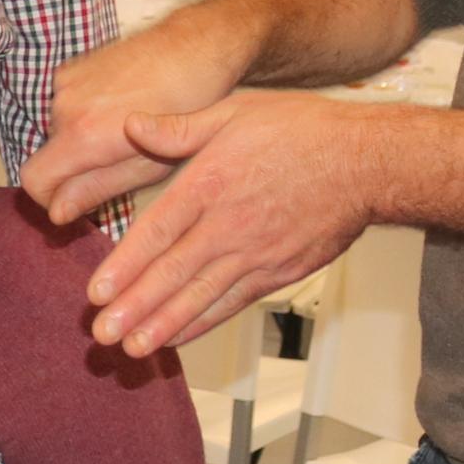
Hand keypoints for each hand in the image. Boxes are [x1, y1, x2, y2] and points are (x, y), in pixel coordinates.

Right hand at [22, 12, 255, 223]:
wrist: (196, 47)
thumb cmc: (186, 109)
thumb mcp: (150, 164)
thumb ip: (97, 189)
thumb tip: (57, 213)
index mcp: (83, 135)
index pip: (33, 181)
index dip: (52, 198)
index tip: (81, 198)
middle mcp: (64, 106)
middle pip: (49, 156)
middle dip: (76, 166)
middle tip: (123, 157)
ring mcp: (64, 82)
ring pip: (58, 132)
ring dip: (83, 138)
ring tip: (125, 128)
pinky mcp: (70, 67)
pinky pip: (64, 106)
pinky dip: (84, 114)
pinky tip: (119, 106)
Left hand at [81, 91, 381, 357]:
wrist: (367, 162)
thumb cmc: (302, 131)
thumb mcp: (234, 112)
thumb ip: (179, 128)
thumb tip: (131, 124)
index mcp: (210, 184)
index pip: (157, 232)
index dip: (125, 266)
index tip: (96, 293)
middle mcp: (229, 226)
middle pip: (173, 274)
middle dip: (135, 309)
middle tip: (102, 335)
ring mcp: (255, 254)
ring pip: (201, 297)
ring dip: (164, 325)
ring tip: (133, 351)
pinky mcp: (279, 272)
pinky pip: (233, 302)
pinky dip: (203, 323)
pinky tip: (177, 337)